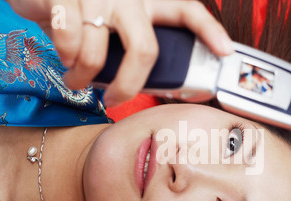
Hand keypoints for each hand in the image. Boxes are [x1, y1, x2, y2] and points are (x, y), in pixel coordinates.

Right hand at [7, 0, 233, 106]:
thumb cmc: (88, 11)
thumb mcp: (120, 23)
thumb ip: (137, 43)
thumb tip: (154, 83)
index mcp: (150, 0)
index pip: (187, 11)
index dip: (208, 31)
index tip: (225, 51)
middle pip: (144, 50)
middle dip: (129, 86)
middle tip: (116, 101)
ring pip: (98, 53)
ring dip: (83, 76)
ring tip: (77, 78)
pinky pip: (69, 40)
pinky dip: (66, 58)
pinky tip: (65, 57)